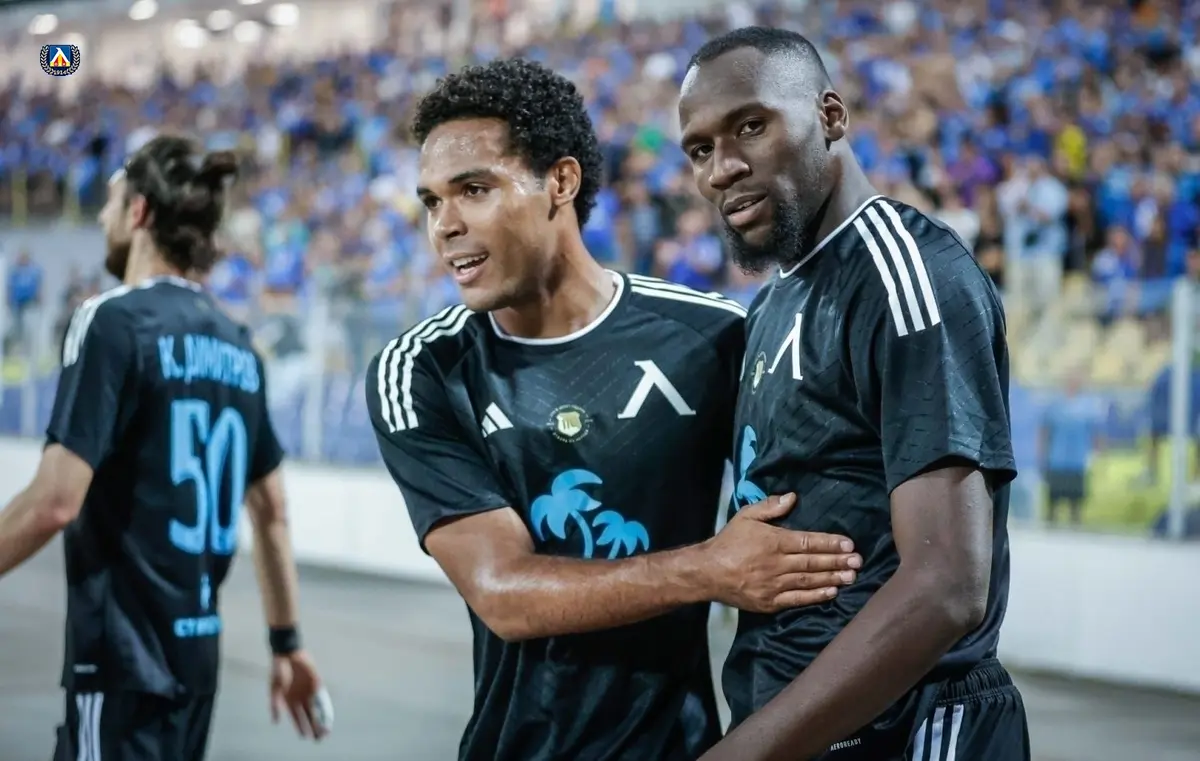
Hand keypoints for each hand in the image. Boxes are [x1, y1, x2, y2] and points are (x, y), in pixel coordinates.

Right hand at [269, 650, 328, 739]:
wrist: (287, 653)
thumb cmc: (278, 670)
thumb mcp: (274, 689)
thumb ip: (274, 705)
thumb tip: (275, 721)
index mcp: (289, 700)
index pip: (297, 717)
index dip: (301, 727)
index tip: (305, 737)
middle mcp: (300, 698)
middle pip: (308, 716)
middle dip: (313, 727)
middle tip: (319, 738)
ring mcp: (308, 691)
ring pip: (317, 709)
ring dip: (321, 720)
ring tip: (325, 731)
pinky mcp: (316, 683)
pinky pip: (322, 697)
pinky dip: (325, 707)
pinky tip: (328, 715)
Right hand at [703, 493, 859, 612]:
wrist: (707, 572)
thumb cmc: (729, 541)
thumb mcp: (746, 516)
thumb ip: (770, 506)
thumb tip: (793, 497)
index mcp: (774, 541)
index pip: (808, 541)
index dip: (830, 543)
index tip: (849, 544)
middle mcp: (777, 563)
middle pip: (813, 562)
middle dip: (837, 561)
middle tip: (858, 561)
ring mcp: (774, 585)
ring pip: (809, 581)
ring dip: (832, 578)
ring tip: (851, 577)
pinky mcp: (770, 602)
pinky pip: (797, 600)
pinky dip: (815, 597)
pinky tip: (831, 593)